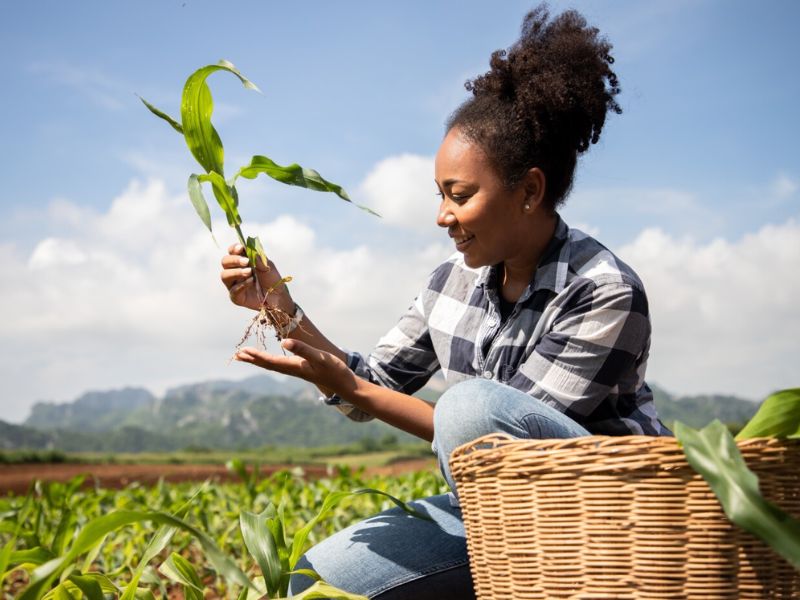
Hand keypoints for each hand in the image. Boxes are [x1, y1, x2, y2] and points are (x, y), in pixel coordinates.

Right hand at [220, 243, 292, 311]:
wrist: (278, 296)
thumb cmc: (272, 279)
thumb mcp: (268, 267)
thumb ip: (259, 259)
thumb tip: (252, 250)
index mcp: (242, 261)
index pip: (232, 252)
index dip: (234, 248)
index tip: (241, 247)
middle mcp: (235, 271)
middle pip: (225, 262)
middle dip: (234, 260)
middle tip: (246, 261)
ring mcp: (234, 284)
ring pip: (225, 275)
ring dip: (236, 272)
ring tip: (249, 272)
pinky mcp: (236, 297)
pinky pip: (233, 290)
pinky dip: (242, 285)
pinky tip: (251, 282)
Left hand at [234, 339, 354, 396]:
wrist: (346, 385)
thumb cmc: (334, 370)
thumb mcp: (319, 357)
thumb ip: (303, 349)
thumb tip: (284, 342)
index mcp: (295, 366)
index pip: (271, 361)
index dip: (256, 356)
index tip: (242, 352)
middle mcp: (294, 370)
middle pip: (268, 365)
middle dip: (253, 360)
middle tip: (237, 355)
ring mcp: (298, 370)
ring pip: (274, 366)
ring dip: (260, 361)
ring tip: (248, 357)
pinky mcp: (304, 370)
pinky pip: (282, 365)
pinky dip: (272, 361)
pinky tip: (272, 360)